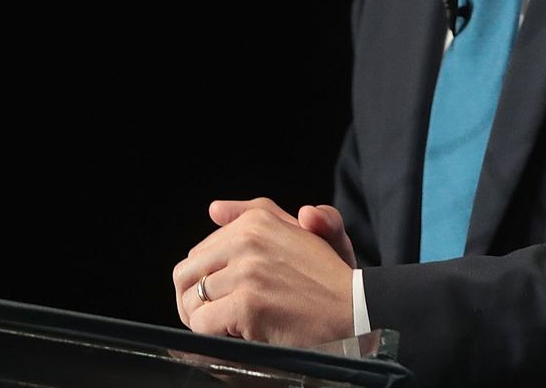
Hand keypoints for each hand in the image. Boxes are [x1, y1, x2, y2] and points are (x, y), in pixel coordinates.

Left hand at [173, 197, 354, 346]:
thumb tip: (214, 209)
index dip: (207, 279)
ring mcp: (248, 272)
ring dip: (205, 321)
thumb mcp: (302, 232)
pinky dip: (212, 336)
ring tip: (229, 327)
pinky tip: (236, 336)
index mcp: (257, 221)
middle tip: (217, 317)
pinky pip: (203, 324)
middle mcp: (248, 240)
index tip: (226, 295)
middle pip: (186, 274)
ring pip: (191, 302)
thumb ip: (258, 213)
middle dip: (195, 300)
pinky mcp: (248, 304)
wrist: (359, 308)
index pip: (200, 252)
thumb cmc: (331, 276)